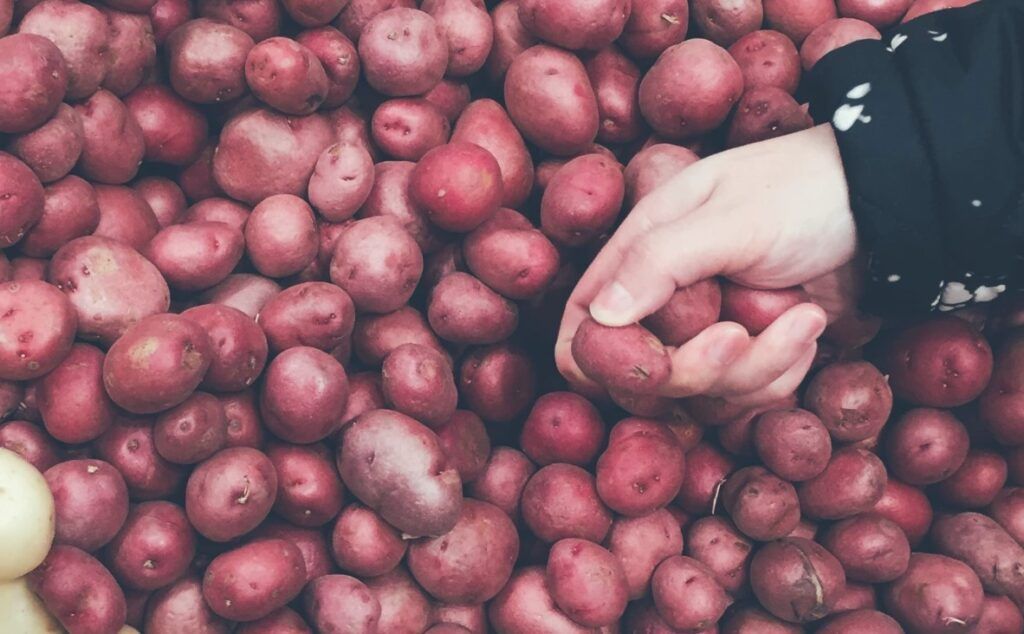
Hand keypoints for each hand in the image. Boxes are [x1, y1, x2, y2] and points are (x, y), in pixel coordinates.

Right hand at [556, 124, 859, 405]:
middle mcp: (667, 298)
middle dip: (694, 369)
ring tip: (805, 318)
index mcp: (642, 252)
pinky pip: (747, 399)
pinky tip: (812, 327)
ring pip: (700, 396)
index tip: (649, 360)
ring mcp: (711, 333)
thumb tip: (598, 318)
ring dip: (758, 368)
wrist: (892, 208)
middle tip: (738, 335)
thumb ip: (659, 262)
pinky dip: (783, 374)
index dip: (601, 355)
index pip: (584, 321)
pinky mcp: (755, 359)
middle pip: (642, 375)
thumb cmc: (807, 191)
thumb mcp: (732, 217)